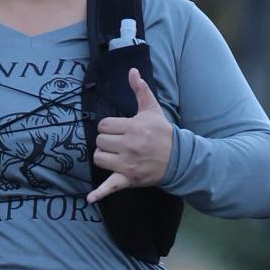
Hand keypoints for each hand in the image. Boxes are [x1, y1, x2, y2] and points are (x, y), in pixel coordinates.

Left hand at [87, 66, 172, 204]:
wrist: (178, 158)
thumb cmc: (162, 133)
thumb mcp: (152, 110)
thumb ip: (140, 90)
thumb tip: (133, 71)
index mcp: (133, 127)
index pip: (104, 125)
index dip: (109, 127)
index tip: (120, 130)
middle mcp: (128, 145)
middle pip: (99, 141)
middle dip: (107, 141)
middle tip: (120, 143)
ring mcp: (127, 164)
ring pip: (99, 158)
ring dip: (104, 157)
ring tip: (115, 155)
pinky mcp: (128, 179)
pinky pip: (110, 187)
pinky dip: (99, 193)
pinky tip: (90, 198)